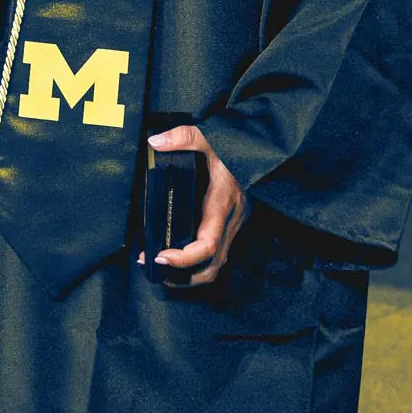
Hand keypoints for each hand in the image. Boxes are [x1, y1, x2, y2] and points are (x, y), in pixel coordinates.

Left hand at [137, 125, 248, 286]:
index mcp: (223, 204)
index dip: (185, 258)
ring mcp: (233, 225)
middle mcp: (231, 221)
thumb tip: (156, 142)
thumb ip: (182, 137)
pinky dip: (198, 262)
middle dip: (183, 275)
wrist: (259, 152)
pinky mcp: (232, 225)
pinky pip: (218, 253)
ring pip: (216, 264)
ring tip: (161, 269)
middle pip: (212, 264)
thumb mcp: (208, 137)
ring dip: (190, 274)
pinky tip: (179, 257)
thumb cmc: (234, 148)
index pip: (208, 244)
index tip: (161, 257)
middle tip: (153, 267)